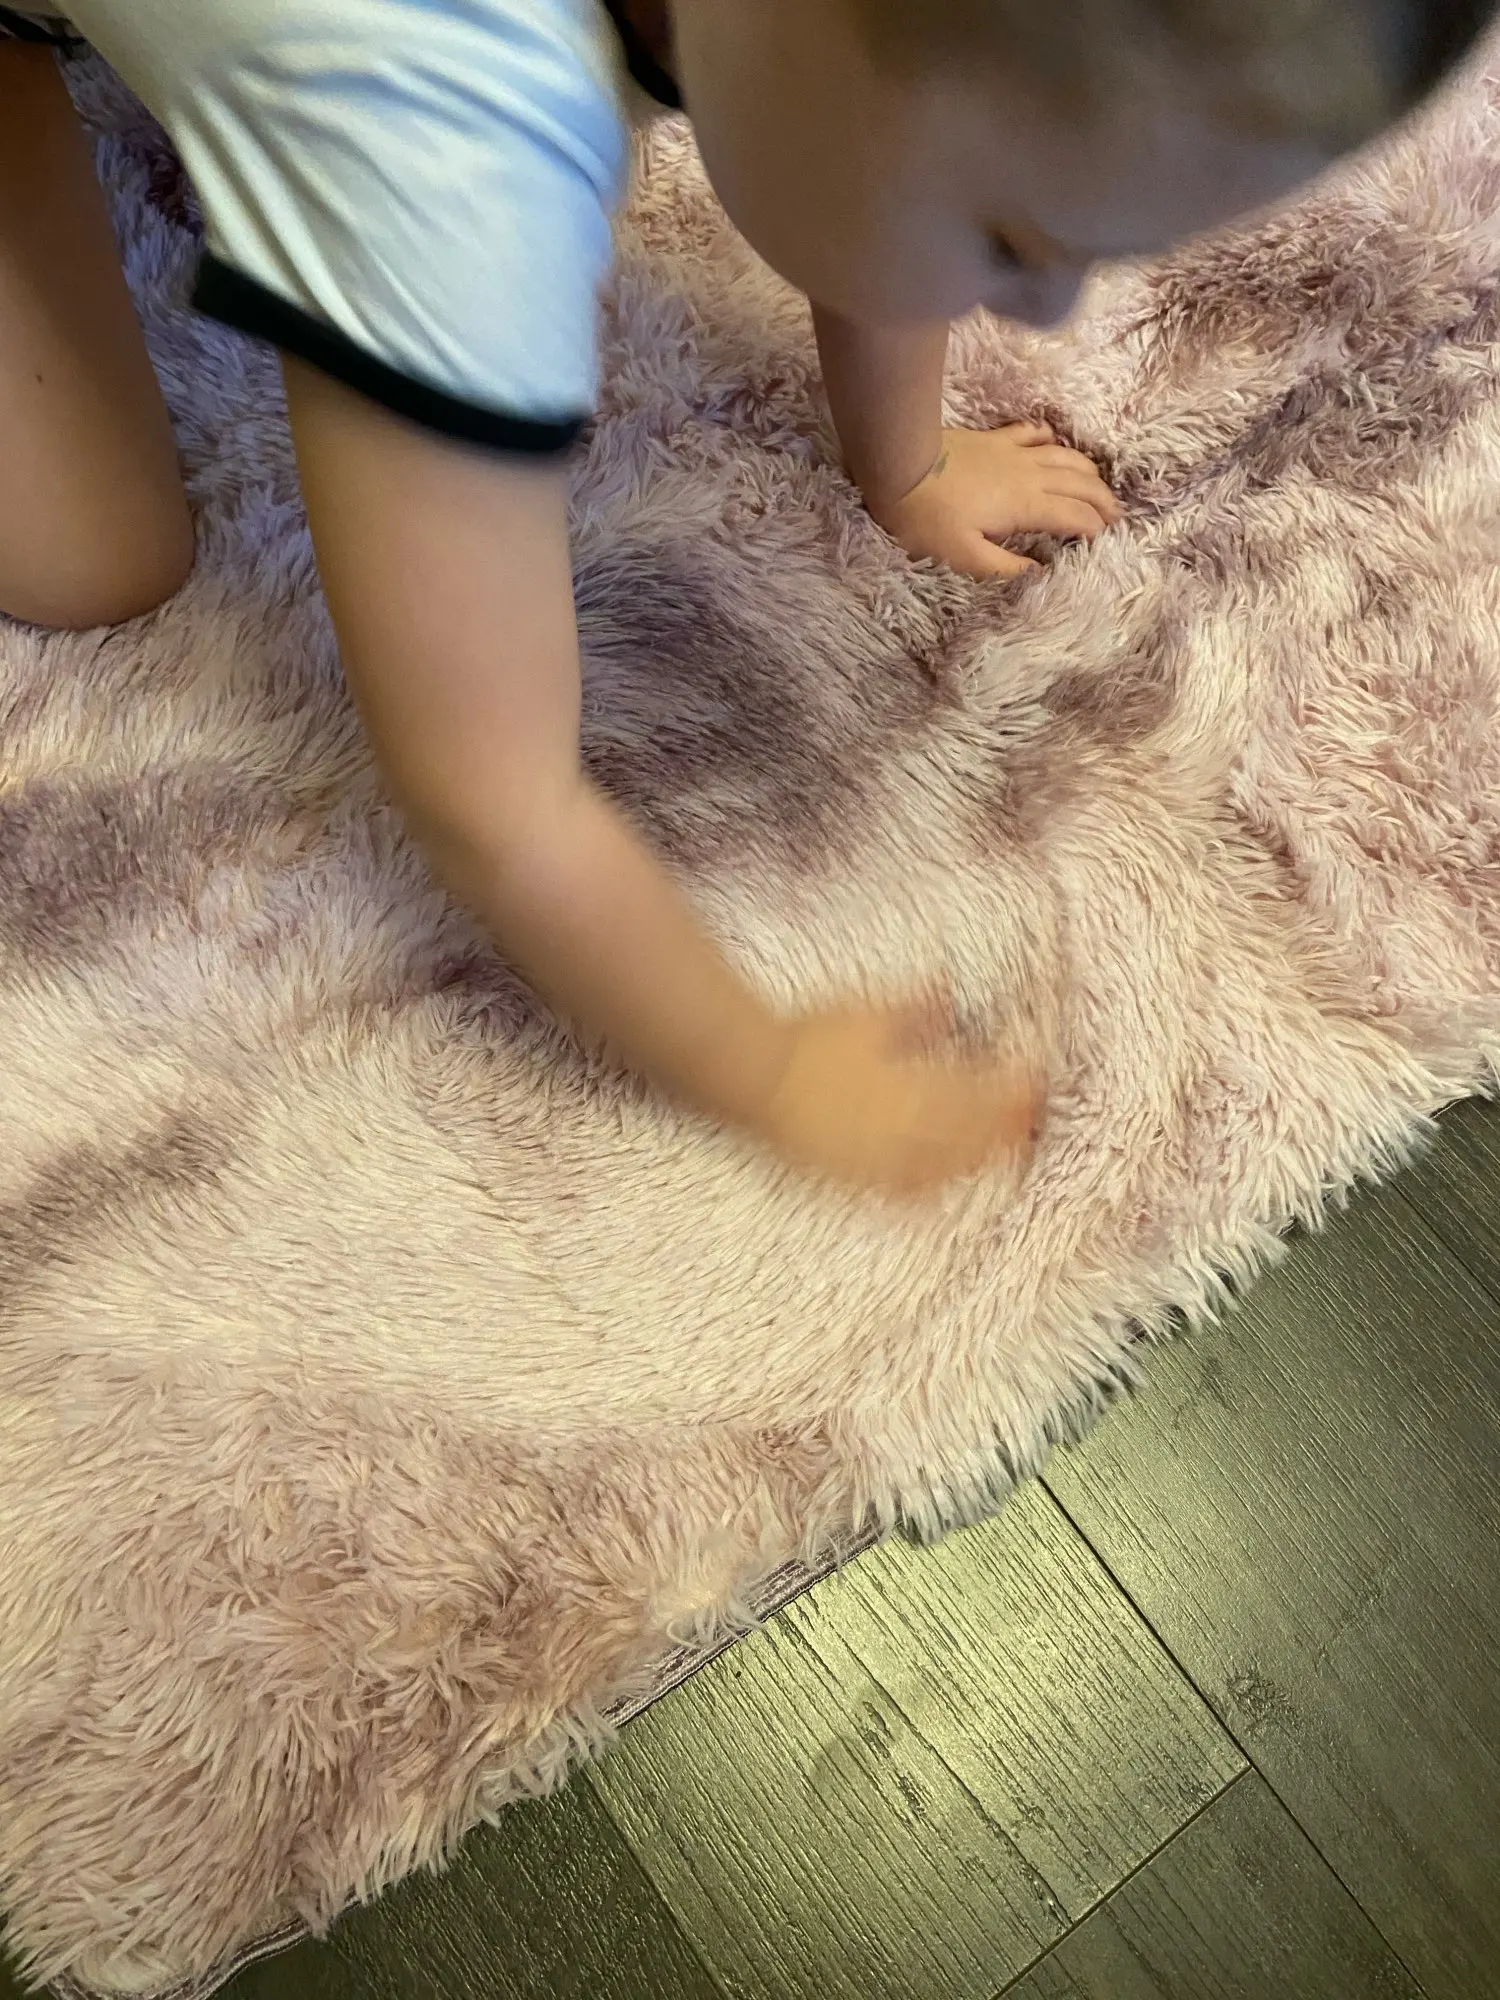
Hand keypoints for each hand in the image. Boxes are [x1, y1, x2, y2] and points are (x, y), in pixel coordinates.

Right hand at [757, 1000, 1041, 1197]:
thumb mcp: (869, 1010)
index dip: (1014, 1090)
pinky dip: (934, 1188)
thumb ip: (916, 1006)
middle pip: (973, 1139)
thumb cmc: (808, 1038)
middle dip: (1008, 1130)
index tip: (1034, 1078)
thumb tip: (948, 993)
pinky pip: (905, 1193)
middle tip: (1031, 1120)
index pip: (981, 1094)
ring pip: (947, 1170)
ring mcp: (882, 1160)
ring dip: (980, 1160)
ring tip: (1001, 1152)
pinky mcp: (855, 1179)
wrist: (755, 1074)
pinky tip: (944, 1187)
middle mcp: (905, 1130)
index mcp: (914, 1086)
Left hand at [866, 423, 1120, 580]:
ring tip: (1099, 486)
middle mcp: (1030, 474)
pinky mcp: (995, 438)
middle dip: (1103, 501)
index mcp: (1026, 505)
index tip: (1107, 541)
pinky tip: (1056, 443)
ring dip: (1088, 472)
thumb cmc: (926, 517)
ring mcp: (1014, 451)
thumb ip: (1005, 567)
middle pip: (1081, 484)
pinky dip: (1052, 440)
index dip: (1096, 529)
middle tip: (1116, 516)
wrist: (898, 463)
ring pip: (1066, 456)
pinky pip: (1034, 433)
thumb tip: (1040, 573)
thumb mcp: (963, 556)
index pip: (1075, 516)